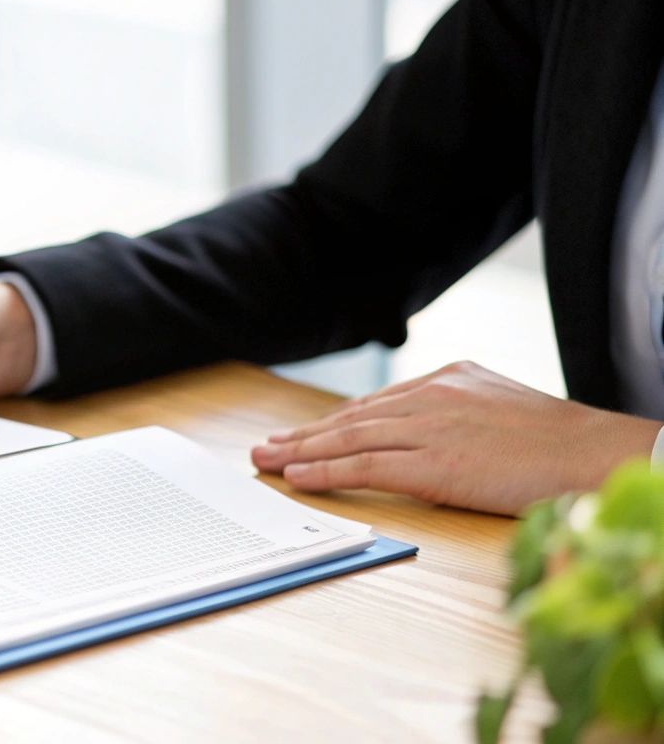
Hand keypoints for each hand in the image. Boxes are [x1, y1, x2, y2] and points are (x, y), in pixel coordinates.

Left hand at [251, 361, 661, 514]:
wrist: (594, 453)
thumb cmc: (558, 443)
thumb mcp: (499, 409)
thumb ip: (458, 416)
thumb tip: (432, 438)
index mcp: (446, 380)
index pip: (375, 405)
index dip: (332, 424)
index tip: (301, 435)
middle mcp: (430, 397)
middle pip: (351, 418)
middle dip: (303, 435)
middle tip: (264, 447)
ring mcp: (430, 429)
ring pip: (350, 440)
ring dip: (301, 452)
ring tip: (266, 461)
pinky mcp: (435, 464)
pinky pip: (366, 468)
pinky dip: (326, 473)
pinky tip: (298, 478)